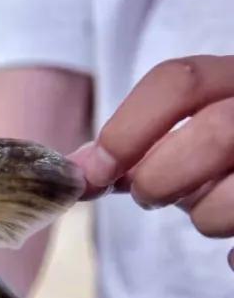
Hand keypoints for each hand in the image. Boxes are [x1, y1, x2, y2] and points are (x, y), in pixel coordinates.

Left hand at [71, 55, 233, 269]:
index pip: (178, 80)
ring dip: (207, 217)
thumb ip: (133, 148)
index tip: (95, 173)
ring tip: (212, 213)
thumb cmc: (223, 158)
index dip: (126, 131)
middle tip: (150, 197)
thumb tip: (79, 171)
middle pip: (216, 132)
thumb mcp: (186, 137)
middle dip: (162, 178)